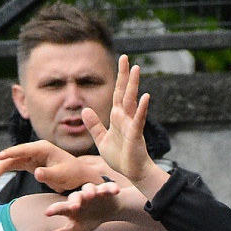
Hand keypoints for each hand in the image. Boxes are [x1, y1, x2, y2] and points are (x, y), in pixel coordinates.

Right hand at [0, 140, 113, 193]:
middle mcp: (36, 150)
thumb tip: (36, 172)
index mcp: (44, 148)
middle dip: (2, 164)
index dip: (10, 153)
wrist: (80, 177)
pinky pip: (16, 166)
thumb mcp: (62, 175)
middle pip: (15, 156)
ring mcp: (33, 157)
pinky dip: (6, 170)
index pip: (24, 149)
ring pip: (13, 161)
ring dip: (0, 167)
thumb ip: (50, 174)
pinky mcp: (32, 165)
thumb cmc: (74, 174)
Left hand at [42, 180, 123, 230]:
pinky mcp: (107, 190)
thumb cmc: (89, 218)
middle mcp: (81, 196)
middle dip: (75, 200)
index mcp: (72, 206)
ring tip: (91, 195)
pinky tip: (115, 190)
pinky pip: (109, 188)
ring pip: (92, 189)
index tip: (47, 213)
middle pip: (76, 196)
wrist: (108, 208)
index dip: (55, 210)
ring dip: (91, 191)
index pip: (62, 208)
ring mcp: (95, 192)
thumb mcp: (76, 229)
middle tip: (74, 206)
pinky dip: (112, 188)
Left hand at [83, 56, 166, 195]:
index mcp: (118, 117)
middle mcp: (126, 117)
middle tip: (126, 57)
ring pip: (132, 102)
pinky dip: (141, 109)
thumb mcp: (101, 139)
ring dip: (134, 86)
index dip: (119, 78)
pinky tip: (145, 97)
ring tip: (137, 69)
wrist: (131, 172)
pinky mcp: (136, 135)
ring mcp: (132, 125)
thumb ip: (94, 125)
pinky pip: (138, 120)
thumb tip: (85, 110)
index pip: (117, 94)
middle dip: (125, 75)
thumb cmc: (119, 157)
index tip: (121, 61)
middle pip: (125, 92)